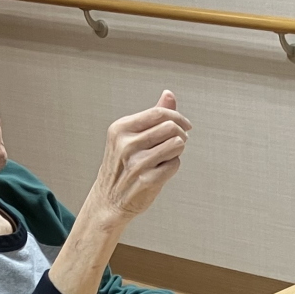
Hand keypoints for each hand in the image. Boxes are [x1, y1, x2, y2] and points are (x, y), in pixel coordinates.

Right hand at [88, 90, 190, 222]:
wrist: (109, 199)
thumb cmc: (122, 165)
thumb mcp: (130, 136)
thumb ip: (152, 115)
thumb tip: (169, 94)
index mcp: (120, 129)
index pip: (159, 113)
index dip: (178, 117)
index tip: (186, 125)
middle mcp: (126, 144)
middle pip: (170, 127)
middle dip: (180, 134)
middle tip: (178, 142)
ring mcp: (136, 163)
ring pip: (176, 145)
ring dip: (177, 150)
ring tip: (168, 155)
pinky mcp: (147, 180)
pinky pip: (175, 164)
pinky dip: (173, 166)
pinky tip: (162, 169)